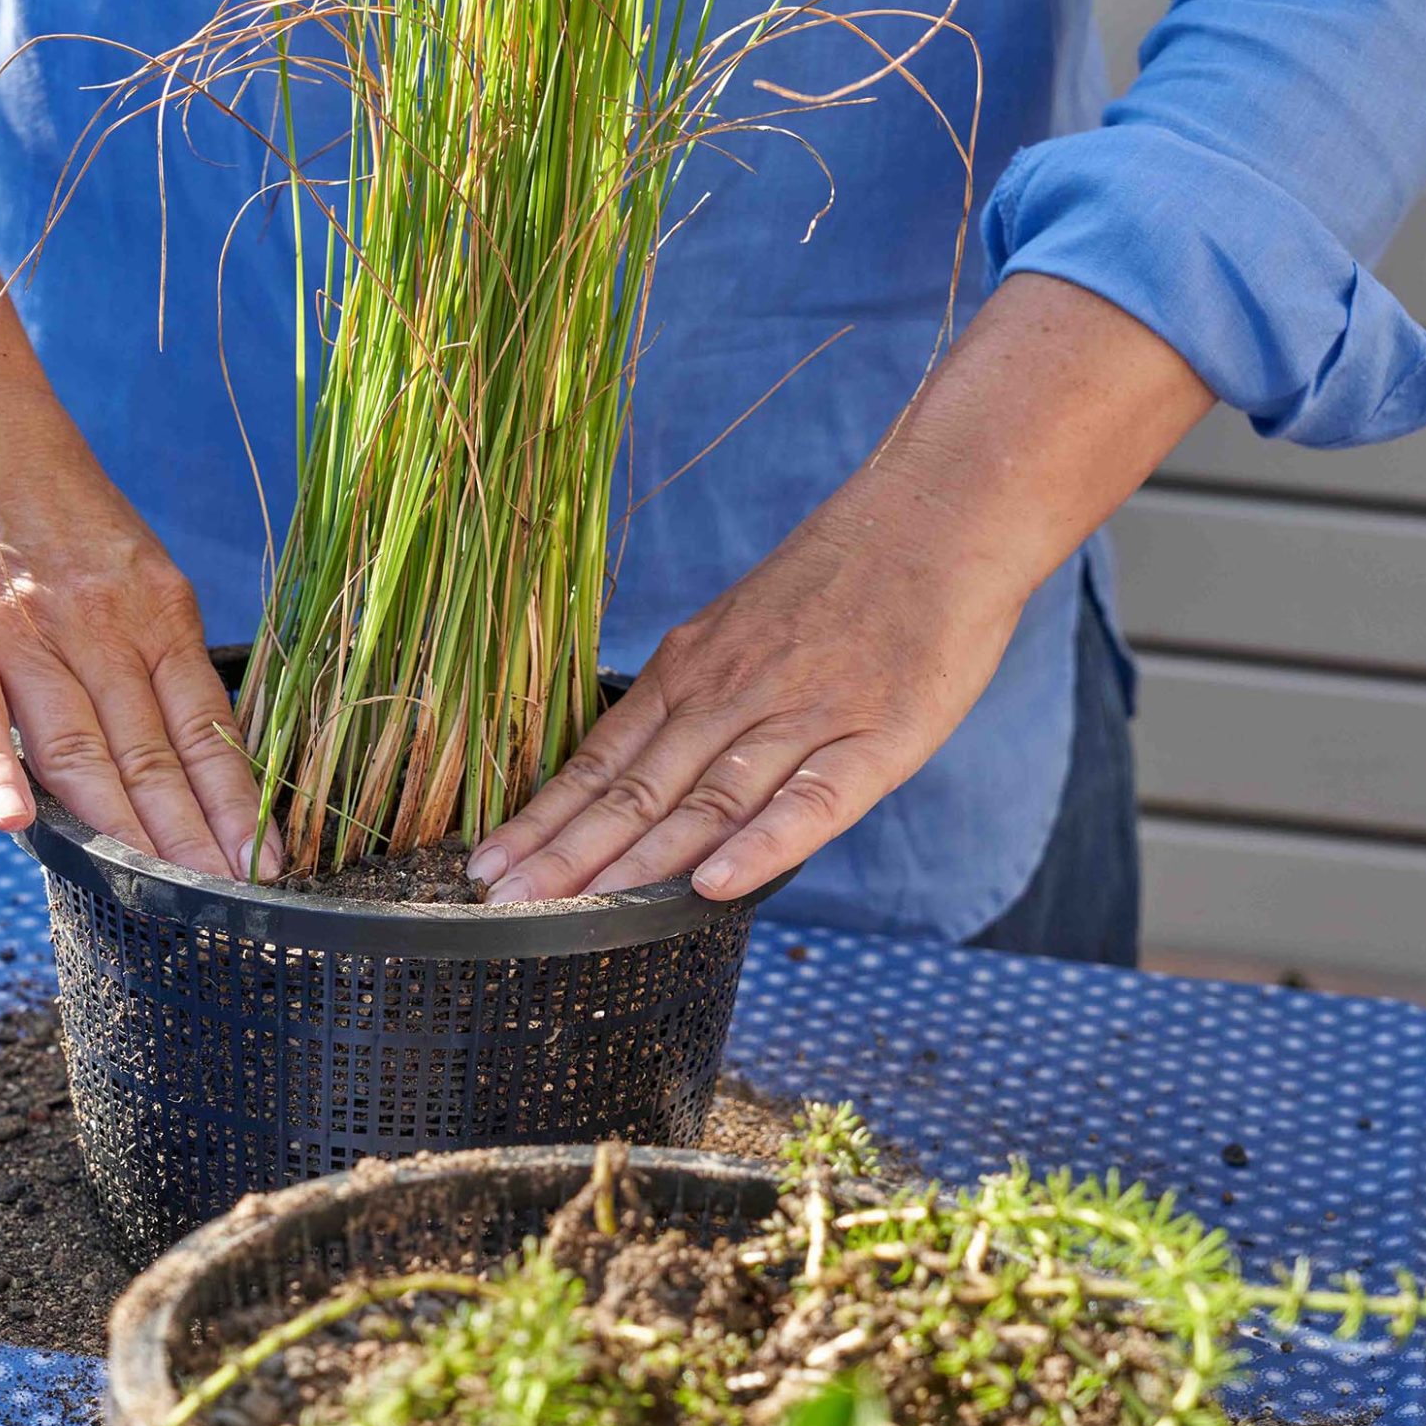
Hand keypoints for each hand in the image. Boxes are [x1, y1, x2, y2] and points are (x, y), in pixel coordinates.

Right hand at [0, 401, 276, 876]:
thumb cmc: (49, 506)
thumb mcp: (133, 569)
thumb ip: (155, 657)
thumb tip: (193, 754)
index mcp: (156, 616)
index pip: (206, 729)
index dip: (237, 803)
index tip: (268, 866)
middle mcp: (99, 629)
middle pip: (152, 755)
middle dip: (194, 840)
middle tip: (230, 905)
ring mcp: (21, 633)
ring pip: (79, 745)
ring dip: (122, 828)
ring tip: (160, 892)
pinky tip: (14, 818)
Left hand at [467, 273, 1215, 904]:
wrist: (942, 510)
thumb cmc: (846, 575)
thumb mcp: (743, 626)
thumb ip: (697, 696)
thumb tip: (641, 768)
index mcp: (693, 669)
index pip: (600, 760)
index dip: (542, 820)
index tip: (483, 868)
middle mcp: (731, 695)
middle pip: (633, 791)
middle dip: (560, 856)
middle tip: (492, 906)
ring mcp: (803, 716)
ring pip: (704, 803)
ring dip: (630, 863)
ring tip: (567, 914)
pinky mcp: (879, 737)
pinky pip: (812, 801)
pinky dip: (762, 844)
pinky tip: (713, 886)